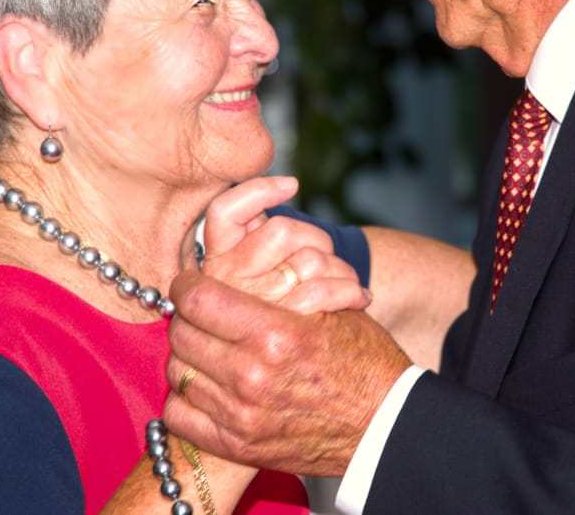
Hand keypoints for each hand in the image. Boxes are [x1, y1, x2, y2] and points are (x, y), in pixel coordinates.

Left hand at [164, 271, 411, 476]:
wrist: (384, 426)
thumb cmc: (363, 360)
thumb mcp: (332, 307)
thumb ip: (279, 284)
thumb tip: (236, 259)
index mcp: (274, 334)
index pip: (198, 299)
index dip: (188, 284)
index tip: (192, 283)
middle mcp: (251, 376)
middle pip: (182, 334)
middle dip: (187, 317)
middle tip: (201, 314)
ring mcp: (241, 415)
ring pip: (178, 372)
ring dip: (188, 355)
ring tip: (207, 347)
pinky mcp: (238, 445)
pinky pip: (180, 415)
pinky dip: (185, 398)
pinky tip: (206, 385)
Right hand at [193, 177, 370, 313]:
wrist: (292, 389)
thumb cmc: (274, 327)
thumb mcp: (249, 278)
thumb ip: (252, 239)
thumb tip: (284, 187)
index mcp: (214, 268)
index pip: (225, 213)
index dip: (258, 192)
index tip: (291, 185)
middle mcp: (228, 286)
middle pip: (281, 230)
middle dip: (314, 238)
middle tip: (326, 257)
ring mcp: (258, 306)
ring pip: (310, 257)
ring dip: (339, 268)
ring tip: (346, 283)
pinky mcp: (290, 328)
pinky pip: (327, 289)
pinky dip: (350, 289)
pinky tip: (359, 297)